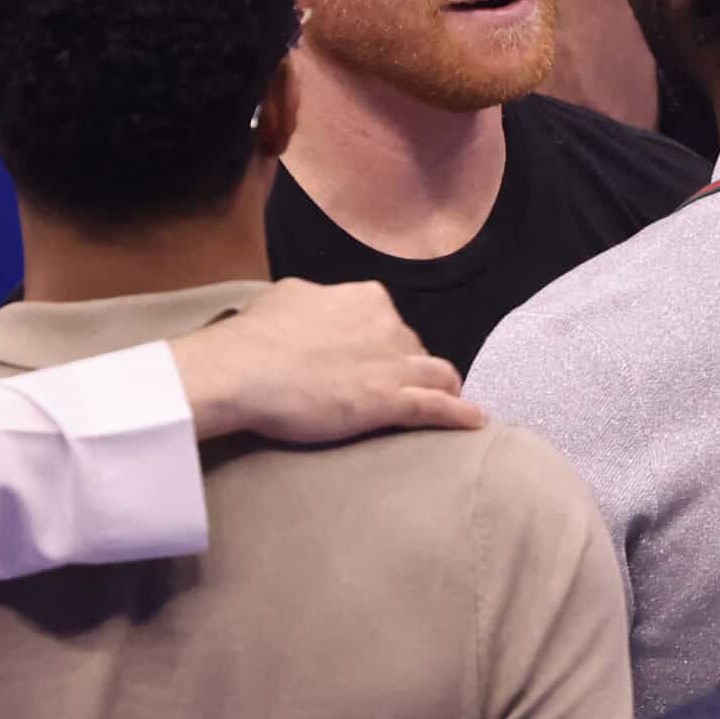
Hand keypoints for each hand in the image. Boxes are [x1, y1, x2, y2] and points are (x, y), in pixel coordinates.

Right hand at [169, 279, 481, 444]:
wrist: (243, 370)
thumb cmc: (254, 337)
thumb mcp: (288, 297)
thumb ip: (316, 300)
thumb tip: (316, 305)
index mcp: (365, 298)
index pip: (389, 322)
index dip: (385, 343)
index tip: (375, 359)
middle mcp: (388, 325)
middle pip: (414, 349)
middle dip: (409, 368)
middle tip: (394, 389)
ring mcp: (393, 364)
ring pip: (438, 375)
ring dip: (445, 389)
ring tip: (450, 403)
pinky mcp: (390, 402)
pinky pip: (438, 408)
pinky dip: (461, 415)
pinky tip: (476, 422)